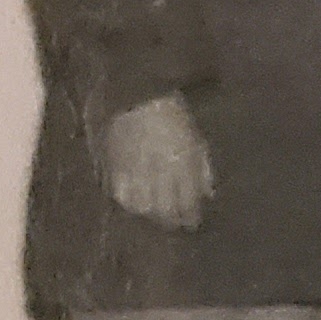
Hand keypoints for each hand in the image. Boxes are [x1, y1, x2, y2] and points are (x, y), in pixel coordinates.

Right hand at [101, 93, 212, 228]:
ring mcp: (135, 170)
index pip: (188, 202)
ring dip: (149, 214)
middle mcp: (159, 172)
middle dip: (170, 220)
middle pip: (165, 209)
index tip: (191, 224)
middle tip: (173, 225)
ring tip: (153, 215)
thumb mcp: (195, 138)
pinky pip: (119, 192)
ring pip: (142, 206)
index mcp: (183, 165)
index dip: (190, 217)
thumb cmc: (171, 114)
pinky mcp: (112, 165)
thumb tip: (207, 194)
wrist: (136, 94)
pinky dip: (127, 201)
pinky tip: (132, 202)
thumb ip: (202, 168)